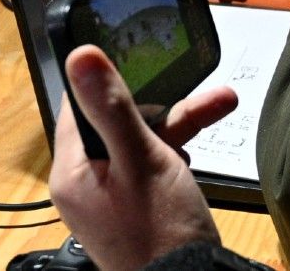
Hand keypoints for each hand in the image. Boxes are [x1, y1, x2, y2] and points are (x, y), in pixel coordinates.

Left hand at [48, 46, 239, 270]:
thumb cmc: (161, 234)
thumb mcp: (140, 159)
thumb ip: (111, 106)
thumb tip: (80, 57)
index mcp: (71, 172)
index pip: (79, 105)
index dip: (111, 82)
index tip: (144, 61)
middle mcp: (85, 184)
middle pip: (115, 122)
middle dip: (160, 103)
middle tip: (194, 87)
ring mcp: (111, 197)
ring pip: (140, 142)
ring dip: (177, 124)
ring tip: (218, 104)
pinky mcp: (135, 207)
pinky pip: (150, 166)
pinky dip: (175, 153)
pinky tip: (197, 151)